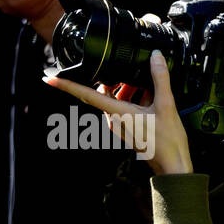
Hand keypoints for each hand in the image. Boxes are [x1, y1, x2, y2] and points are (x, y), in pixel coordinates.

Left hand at [44, 47, 193, 175]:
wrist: (173, 168)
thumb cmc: (168, 142)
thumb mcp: (166, 105)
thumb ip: (160, 79)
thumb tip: (155, 56)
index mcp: (117, 113)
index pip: (86, 95)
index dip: (67, 85)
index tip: (49, 78)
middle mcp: (114, 119)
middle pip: (104, 93)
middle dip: (114, 79)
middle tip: (128, 68)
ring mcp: (120, 125)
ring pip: (116, 100)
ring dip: (127, 89)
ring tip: (145, 83)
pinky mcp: (128, 129)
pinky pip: (124, 108)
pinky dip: (133, 99)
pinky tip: (150, 95)